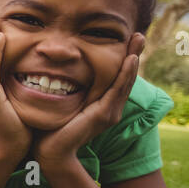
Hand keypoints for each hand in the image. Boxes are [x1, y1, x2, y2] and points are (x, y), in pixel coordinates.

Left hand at [33, 32, 144, 169]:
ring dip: (133, 58)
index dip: (122, 59)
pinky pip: (117, 90)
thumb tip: (51, 71)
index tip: (126, 40)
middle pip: (126, 76)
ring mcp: (109, 112)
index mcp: (102, 105)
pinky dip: (125, 74)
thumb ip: (62, 90)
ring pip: (125, 80)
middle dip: (133, 54)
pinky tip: (130, 59)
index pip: (116, 77)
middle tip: (138, 35)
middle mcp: (110, 108)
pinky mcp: (103, 114)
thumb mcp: (60, 103)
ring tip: (138, 40)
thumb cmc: (50, 129)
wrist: (50, 152)